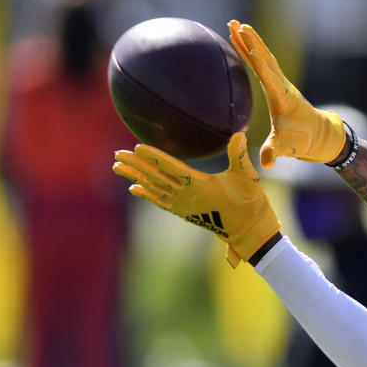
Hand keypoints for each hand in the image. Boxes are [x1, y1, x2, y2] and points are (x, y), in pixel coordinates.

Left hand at [113, 132, 279, 266]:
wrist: (249, 231)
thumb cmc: (250, 203)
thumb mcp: (248, 178)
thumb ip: (240, 156)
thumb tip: (238, 135)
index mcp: (199, 185)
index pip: (171, 168)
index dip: (154, 157)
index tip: (136, 148)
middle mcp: (186, 196)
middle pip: (156, 178)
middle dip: (136, 165)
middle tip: (118, 154)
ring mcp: (184, 206)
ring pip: (153, 189)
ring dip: (135, 177)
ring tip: (116, 167)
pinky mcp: (186, 212)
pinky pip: (160, 202)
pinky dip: (146, 194)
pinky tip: (134, 188)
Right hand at [227, 20, 348, 167]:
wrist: (316, 134)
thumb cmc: (300, 140)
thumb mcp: (286, 147)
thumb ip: (274, 152)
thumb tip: (266, 164)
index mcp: (282, 98)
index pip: (269, 77)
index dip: (259, 62)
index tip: (250, 46)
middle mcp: (282, 85)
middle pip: (265, 59)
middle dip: (252, 42)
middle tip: (236, 24)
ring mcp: (279, 82)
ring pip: (263, 56)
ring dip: (249, 40)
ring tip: (233, 23)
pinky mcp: (276, 82)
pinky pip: (261, 62)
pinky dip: (250, 50)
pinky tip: (239, 39)